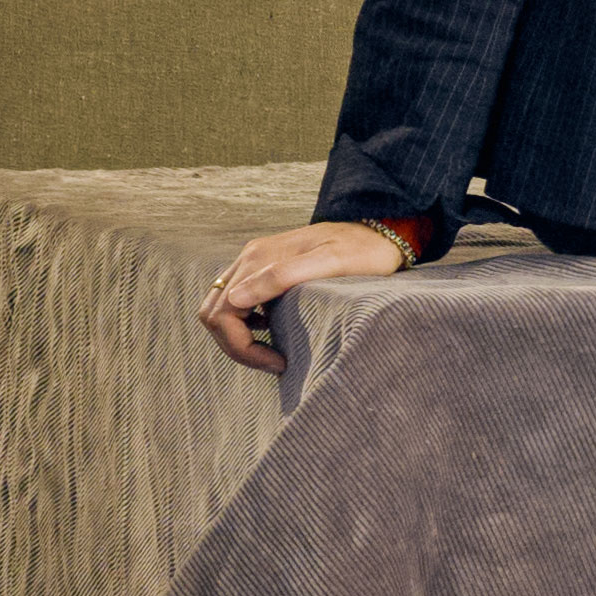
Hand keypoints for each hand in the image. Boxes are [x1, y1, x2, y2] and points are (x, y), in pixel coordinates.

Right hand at [204, 216, 426, 372]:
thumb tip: (236, 299)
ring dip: (237, 335)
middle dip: (236, 345)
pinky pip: (237, 301)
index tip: (278, 361)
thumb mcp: (331, 263)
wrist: (380, 232)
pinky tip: (271, 330)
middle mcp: (250, 258)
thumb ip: (282, 276)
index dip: (242, 346)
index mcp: (259, 258)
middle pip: (214, 312)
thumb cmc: (363, 251)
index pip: (223, 312)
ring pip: (221, 307)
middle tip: (273, 363)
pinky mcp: (265, 268)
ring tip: (271, 353)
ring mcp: (255, 262)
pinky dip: (245, 323)